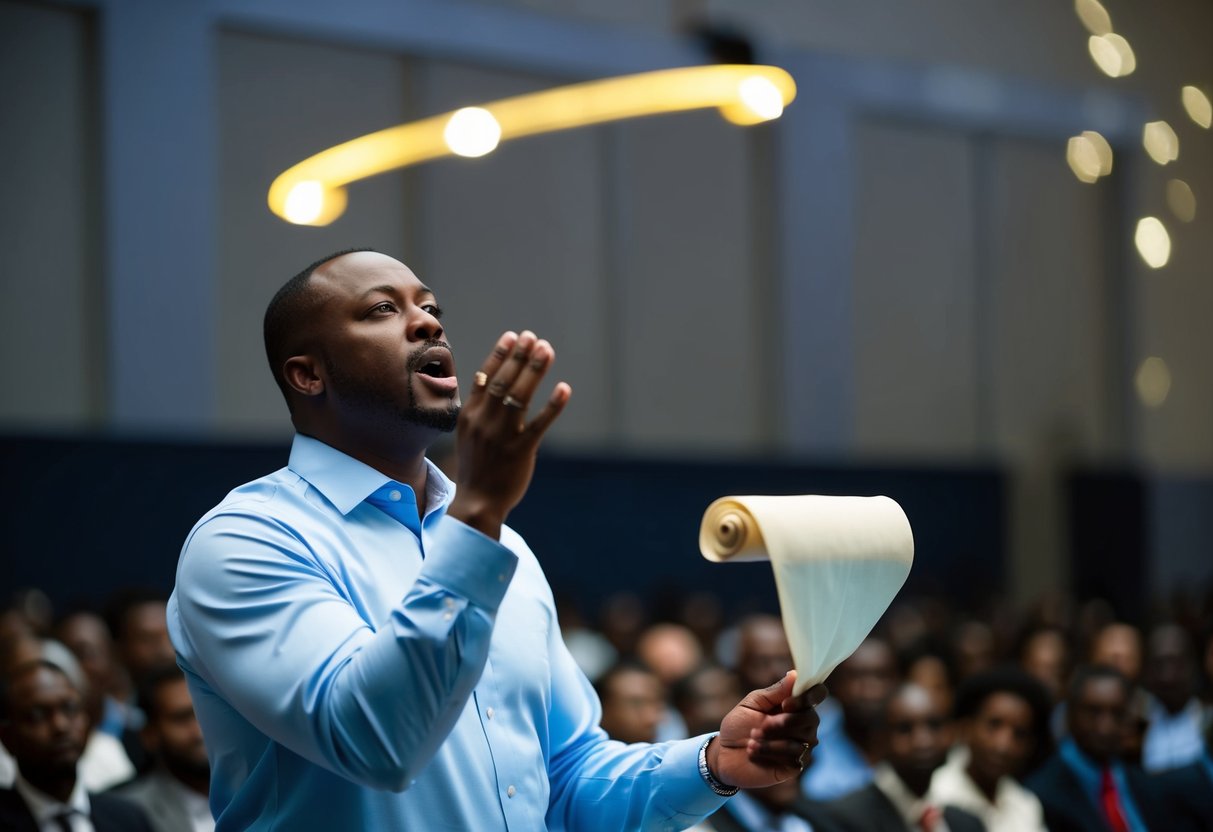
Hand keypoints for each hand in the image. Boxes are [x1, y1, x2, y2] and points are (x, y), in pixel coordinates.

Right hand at [447, 330, 570, 538]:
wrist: (477, 502)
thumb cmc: (477, 466)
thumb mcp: (468, 434)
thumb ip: (477, 407)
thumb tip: (486, 379)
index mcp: (470, 415)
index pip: (484, 377)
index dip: (500, 355)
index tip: (512, 336)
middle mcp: (484, 421)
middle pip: (503, 381)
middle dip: (519, 356)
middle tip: (533, 337)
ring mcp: (502, 436)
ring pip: (519, 396)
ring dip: (534, 370)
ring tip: (546, 349)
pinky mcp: (520, 451)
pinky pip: (539, 424)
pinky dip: (552, 406)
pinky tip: (564, 388)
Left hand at [708, 671, 826, 789]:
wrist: (724, 755)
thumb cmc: (738, 726)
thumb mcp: (752, 704)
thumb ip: (774, 692)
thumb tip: (795, 675)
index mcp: (794, 704)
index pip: (818, 694)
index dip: (809, 696)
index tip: (786, 703)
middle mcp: (804, 724)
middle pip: (811, 718)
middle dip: (783, 722)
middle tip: (760, 726)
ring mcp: (802, 745)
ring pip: (801, 738)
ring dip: (771, 739)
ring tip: (751, 740)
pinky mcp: (796, 764)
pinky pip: (794, 756)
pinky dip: (770, 751)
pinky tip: (754, 752)